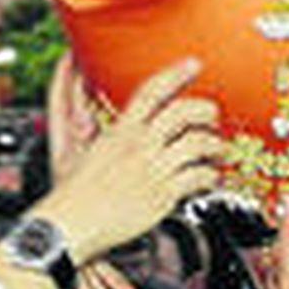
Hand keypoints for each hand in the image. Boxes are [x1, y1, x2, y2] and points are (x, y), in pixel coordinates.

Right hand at [34, 58, 219, 264]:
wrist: (71, 225)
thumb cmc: (73, 191)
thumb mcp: (77, 150)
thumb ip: (86, 129)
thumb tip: (81, 115)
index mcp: (121, 131)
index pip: (152, 91)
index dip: (176, 74)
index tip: (194, 64)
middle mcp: (139, 145)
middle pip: (183, 112)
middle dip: (205, 110)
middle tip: (212, 115)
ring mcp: (153, 169)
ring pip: (197, 143)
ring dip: (214, 144)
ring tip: (217, 149)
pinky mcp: (163, 194)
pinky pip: (198, 176)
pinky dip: (210, 175)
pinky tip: (210, 177)